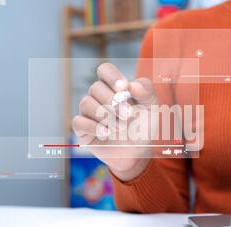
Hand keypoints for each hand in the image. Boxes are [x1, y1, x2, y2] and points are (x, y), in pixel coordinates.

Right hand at [72, 63, 157, 180]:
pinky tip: (106, 133)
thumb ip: (146, 91)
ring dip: (105, 115)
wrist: (138, 153)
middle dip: (113, 102)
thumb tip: (132, 85)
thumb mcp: (152, 107)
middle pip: (96, 87)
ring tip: (121, 128)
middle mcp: (99, 96)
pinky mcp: (82, 129)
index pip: (105, 70)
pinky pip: (78, 121)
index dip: (112, 76)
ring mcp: (89, 112)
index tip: (124, 88)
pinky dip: (93, 127)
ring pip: (86, 103)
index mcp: (114, 87)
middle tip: (128, 115)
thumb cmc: (143, 127)